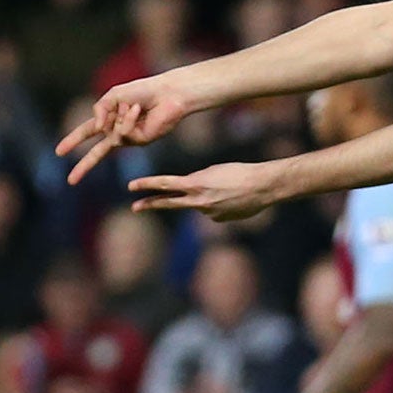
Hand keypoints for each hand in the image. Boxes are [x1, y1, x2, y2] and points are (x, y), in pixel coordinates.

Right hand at [56, 75, 195, 185]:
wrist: (166, 94)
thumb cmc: (142, 91)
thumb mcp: (114, 95)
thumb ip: (99, 109)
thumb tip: (98, 128)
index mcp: (109, 119)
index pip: (87, 132)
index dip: (73, 141)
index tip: (59, 152)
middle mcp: (117, 131)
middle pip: (97, 152)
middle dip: (84, 166)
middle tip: (70, 181)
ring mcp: (129, 139)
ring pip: (112, 136)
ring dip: (120, 116)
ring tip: (135, 105)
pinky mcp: (140, 141)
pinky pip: (125, 133)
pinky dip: (129, 119)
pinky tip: (139, 111)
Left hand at [128, 159, 282, 221]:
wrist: (261, 187)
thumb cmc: (239, 173)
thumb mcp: (213, 172)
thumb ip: (198, 184)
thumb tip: (193, 198)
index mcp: (195, 183)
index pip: (165, 184)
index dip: (147, 184)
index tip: (131, 186)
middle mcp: (198, 200)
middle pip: (169, 202)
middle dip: (150, 204)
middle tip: (134, 207)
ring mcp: (208, 213)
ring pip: (199, 205)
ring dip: (210, 198)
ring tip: (231, 190)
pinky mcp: (219, 220)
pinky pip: (213, 212)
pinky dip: (221, 205)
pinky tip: (236, 200)